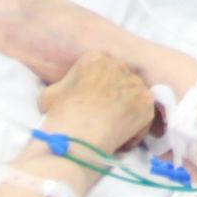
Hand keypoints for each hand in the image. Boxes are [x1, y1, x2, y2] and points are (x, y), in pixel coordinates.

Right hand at [39, 50, 156, 154]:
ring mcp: (136, 83)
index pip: (104, 72)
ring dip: (126, 115)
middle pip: (122, 83)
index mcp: (96, 58)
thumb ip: (64, 87)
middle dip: (116, 100)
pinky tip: (118, 139)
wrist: (77, 133)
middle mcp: (120, 65)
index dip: (100, 92)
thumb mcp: (50, 94)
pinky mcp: (147, 103)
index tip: (93, 106)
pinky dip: (134, 131)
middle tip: (104, 120)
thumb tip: (65, 93)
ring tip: (110, 131)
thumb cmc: (60, 115)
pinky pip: (144, 118)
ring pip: (134, 100)